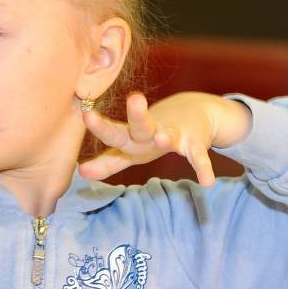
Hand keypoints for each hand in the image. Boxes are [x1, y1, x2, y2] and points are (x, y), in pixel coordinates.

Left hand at [78, 92, 251, 185]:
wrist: (195, 110)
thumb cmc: (154, 134)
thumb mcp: (131, 149)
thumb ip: (109, 161)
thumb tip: (80, 172)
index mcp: (133, 138)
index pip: (113, 134)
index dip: (99, 127)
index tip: (84, 119)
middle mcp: (151, 134)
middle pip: (136, 128)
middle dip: (128, 119)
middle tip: (113, 107)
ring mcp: (174, 136)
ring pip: (168, 136)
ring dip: (165, 138)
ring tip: (163, 139)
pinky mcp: (195, 142)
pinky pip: (199, 156)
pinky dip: (203, 168)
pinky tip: (206, 182)